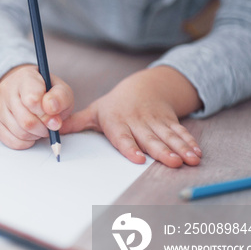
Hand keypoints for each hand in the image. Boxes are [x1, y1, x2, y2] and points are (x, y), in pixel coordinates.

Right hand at [0, 64, 73, 149]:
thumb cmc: (46, 92)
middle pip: (27, 121)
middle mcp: (7, 89)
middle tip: (49, 124)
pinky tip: (30, 133)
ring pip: (19, 132)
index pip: (33, 100)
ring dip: (35, 135)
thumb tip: (52, 112)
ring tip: (40, 127)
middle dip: (44, 128)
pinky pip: (11, 141)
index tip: (54, 115)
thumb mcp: (61, 91)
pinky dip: (25, 142)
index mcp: (25, 77)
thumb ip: (61, 98)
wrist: (29, 91)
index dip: (47, 114)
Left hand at [61, 66, 202, 166]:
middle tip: (173, 162)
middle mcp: (137, 122)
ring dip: (180, 148)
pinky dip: (190, 142)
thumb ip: (76, 123)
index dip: (130, 147)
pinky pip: (180, 132)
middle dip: (163, 151)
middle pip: (150, 139)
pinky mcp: (169, 121)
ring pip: (168, 136)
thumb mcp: (95, 111)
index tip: (138, 158)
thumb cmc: (115, 105)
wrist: (144, 87)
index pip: (123, 137)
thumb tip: (52, 130)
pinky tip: (197, 153)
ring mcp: (155, 122)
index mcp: (117, 122)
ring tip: (190, 160)